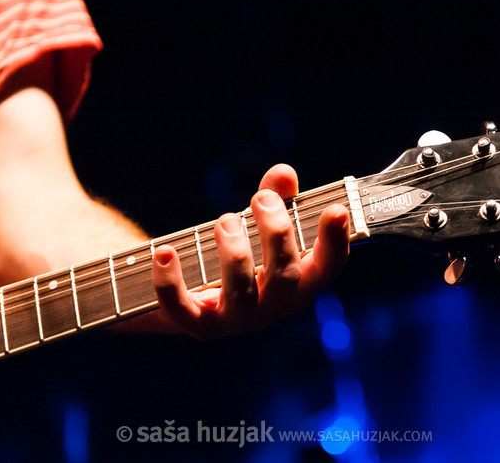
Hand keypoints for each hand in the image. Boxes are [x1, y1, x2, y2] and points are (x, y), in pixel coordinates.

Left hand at [151, 164, 349, 339]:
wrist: (192, 296)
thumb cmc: (237, 254)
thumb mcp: (258, 225)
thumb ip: (275, 198)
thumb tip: (283, 174)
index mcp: (296, 283)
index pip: (327, 269)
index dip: (336, 242)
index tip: (336, 210)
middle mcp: (272, 307)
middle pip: (286, 279)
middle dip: (276, 234)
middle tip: (260, 198)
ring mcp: (235, 320)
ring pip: (241, 293)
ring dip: (234, 251)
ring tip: (225, 220)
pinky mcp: (197, 325)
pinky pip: (182, 308)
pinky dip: (170, 282)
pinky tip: (163, 252)